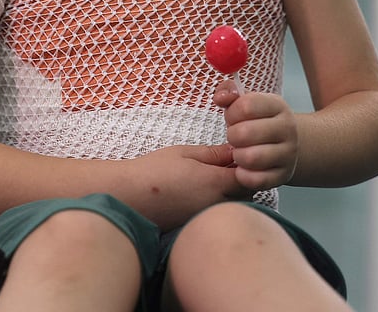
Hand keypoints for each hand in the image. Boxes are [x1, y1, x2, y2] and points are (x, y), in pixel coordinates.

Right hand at [128, 143, 252, 230]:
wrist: (129, 197)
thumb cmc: (154, 170)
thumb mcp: (184, 153)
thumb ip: (213, 154)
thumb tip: (236, 152)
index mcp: (214, 183)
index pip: (249, 176)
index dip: (248, 164)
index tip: (239, 155)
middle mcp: (215, 204)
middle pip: (247, 193)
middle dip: (244, 178)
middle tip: (229, 165)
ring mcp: (207, 217)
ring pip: (235, 205)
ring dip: (233, 192)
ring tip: (214, 178)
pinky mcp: (198, 225)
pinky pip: (218, 213)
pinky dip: (219, 203)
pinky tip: (202, 192)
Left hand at [214, 80, 298, 190]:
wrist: (287, 145)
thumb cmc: (259, 122)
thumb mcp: (248, 101)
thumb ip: (229, 92)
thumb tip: (220, 98)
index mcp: (277, 105)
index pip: (246, 105)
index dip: (232, 113)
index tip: (233, 117)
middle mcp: (287, 128)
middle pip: (245, 133)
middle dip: (232, 136)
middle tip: (235, 137)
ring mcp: (288, 154)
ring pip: (251, 158)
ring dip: (237, 156)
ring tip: (240, 152)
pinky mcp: (283, 176)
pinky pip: (255, 180)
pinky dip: (243, 175)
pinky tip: (244, 168)